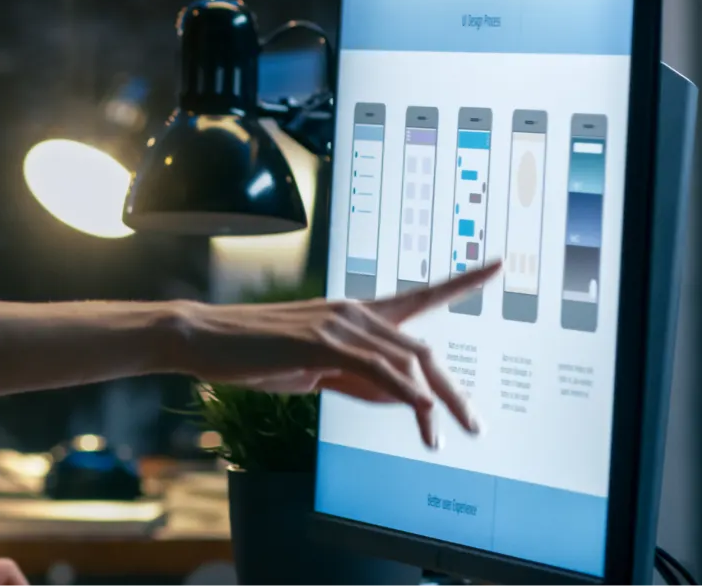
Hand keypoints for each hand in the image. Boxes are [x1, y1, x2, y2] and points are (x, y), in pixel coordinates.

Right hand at [175, 261, 502, 448]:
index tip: (497, 266)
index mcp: (354, 313)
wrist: (204, 338)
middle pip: (421, 347)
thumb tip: (397, 397)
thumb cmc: (252, 354)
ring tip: (445, 436)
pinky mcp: (322, 342)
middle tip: (475, 424)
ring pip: (405, 360)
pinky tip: (422, 411)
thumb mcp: (313, 369)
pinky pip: (377, 369)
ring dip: (433, 402)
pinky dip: (405, 392)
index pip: (420, 295)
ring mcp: (339, 323)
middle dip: (453, 389)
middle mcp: (354, 311)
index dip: (462, 281)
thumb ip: (356, 379)